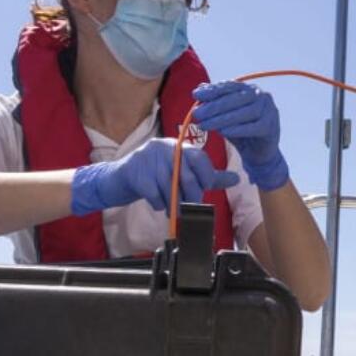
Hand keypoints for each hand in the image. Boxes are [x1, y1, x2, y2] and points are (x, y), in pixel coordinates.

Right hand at [70, 138, 239, 214]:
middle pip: (187, 176)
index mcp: (179, 145)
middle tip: (190, 209)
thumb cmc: (156, 176)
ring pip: (170, 188)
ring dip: (174, 205)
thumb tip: (236, 178)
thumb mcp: (183, 173)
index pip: (200, 158)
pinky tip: (157, 204)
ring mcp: (148, 158)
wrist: (119, 179)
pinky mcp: (135, 172)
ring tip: (173, 210)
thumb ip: (209, 176)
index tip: (203, 190)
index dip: (205, 177)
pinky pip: (154, 195)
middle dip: (191, 197)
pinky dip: (159, 204)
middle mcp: (164, 147)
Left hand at [191, 81, 289, 190]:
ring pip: (244, 113)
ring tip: (205, 125)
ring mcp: (269, 111)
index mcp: (250, 89)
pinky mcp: (271, 127)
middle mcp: (261, 96)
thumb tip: (199, 88)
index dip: (212, 90)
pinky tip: (222, 132)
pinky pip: (253, 127)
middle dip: (214, 107)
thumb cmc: (239, 131)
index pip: (230, 86)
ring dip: (222, 119)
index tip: (195, 95)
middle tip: (197, 114)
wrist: (258, 153)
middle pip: (236, 99)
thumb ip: (214, 101)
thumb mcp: (224, 115)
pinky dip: (237, 130)